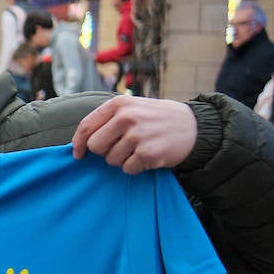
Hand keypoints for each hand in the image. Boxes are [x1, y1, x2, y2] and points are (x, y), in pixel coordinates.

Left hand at [72, 96, 196, 173]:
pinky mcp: (148, 153)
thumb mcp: (133, 107)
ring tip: (139, 148)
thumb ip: (108, 118)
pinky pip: (127, 169)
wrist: (194, 127)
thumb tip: (80, 141)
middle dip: (105, 151)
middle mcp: (127, 117)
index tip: (78, 154)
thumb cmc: (157, 119)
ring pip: (111, 160)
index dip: (78, 143)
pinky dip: (135, 167)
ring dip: (122, 159)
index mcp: (119, 104)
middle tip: (122, 147)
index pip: (86, 126)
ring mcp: (137, 135)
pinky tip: (148, 156)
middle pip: (95, 146)